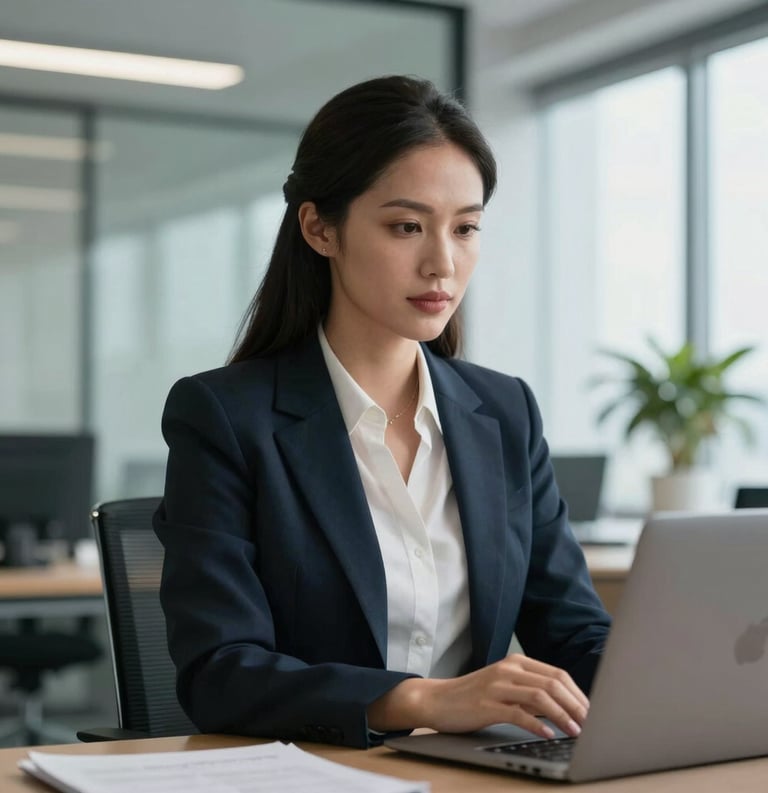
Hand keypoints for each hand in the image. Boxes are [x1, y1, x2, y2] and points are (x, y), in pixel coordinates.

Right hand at [368, 654, 587, 738]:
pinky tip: (549, 735)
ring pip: (540, 696)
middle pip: (553, 684)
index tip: (594, 713)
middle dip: (577, 705)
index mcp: (517, 662)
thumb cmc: (474, 698)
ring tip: (577, 732)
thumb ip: (531, 694)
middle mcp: (509, 669)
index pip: (557, 675)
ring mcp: (497, 685)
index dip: (579, 694)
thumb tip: (566, 709)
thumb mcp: (506, 690)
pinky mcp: (487, 704)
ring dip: (563, 715)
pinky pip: (519, 713)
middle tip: (593, 725)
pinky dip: (538, 725)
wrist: (437, 700)